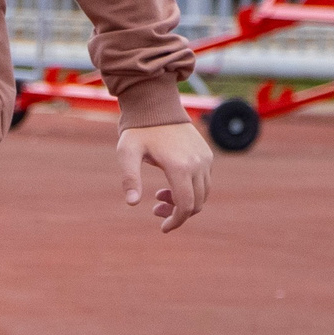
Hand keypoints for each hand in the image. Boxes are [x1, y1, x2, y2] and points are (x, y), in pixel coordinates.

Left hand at [118, 119, 213, 233]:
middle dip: (177, 213)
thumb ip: (129, 178)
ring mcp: (205, 159)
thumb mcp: (127, 153)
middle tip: (155, 208)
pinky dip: (191, 190)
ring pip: (202, 194)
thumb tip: (133, 203)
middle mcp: (198, 164)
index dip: (176, 221)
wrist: (156, 106)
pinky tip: (171, 184)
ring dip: (184, 202)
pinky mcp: (207, 155)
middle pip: (196, 203)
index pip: (186, 205)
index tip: (164, 229)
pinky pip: (204, 182)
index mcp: (180, 167)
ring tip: (160, 196)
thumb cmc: (138, 131)